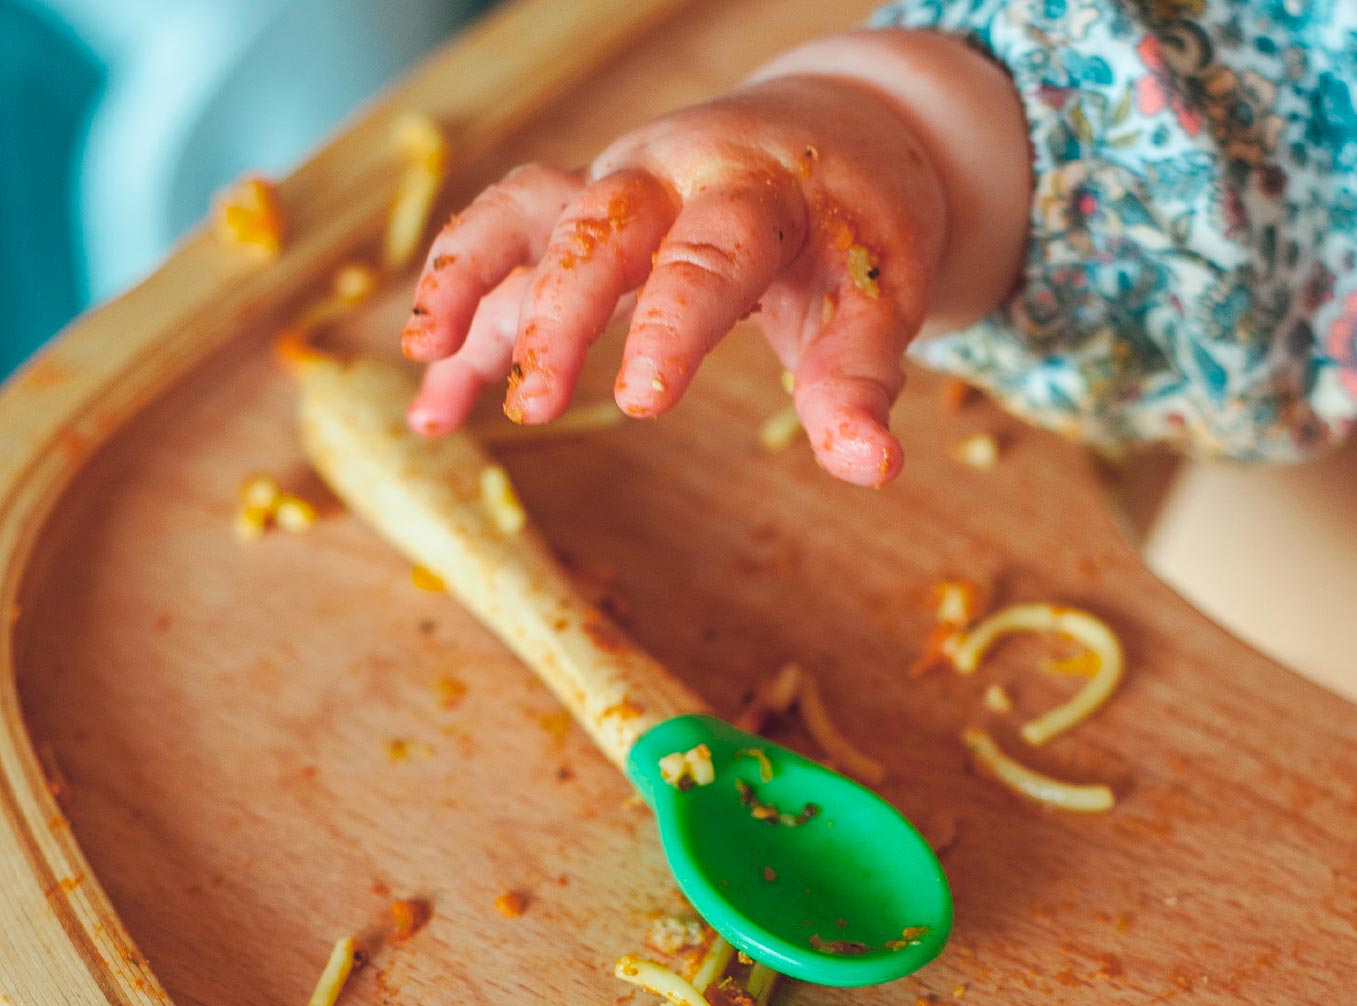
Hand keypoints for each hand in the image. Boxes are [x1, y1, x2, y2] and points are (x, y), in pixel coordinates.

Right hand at [402, 74, 947, 486]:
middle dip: (559, 313)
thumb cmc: (853, 227)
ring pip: (524, 216)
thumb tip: (874, 467)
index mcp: (756, 191)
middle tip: (535, 405)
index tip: (642, 401)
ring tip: (428, 363)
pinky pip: (503, 245)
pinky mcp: (579, 209)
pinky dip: (461, 307)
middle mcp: (670, 176)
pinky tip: (434, 396)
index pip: (709, 255)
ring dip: (469, 281)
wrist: (831, 137)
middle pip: (597, 226)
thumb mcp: (878, 296)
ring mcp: (614, 186)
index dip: (673, 325)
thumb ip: (861, 379)